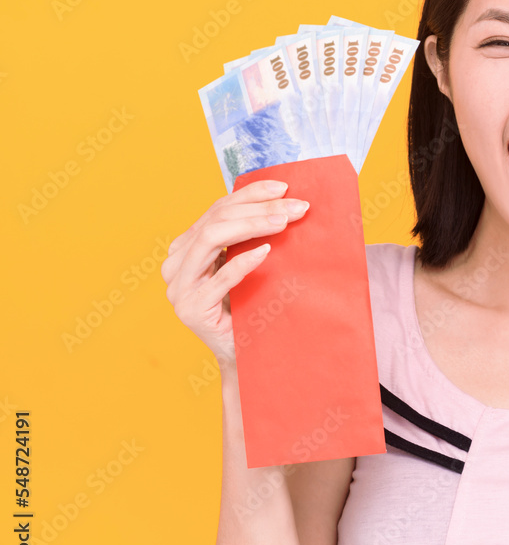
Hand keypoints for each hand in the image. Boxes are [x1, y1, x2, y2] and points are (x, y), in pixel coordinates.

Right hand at [160, 180, 309, 365]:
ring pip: (211, 238)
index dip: (250, 194)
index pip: (218, 209)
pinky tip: (266, 252)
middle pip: (217, 220)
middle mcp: (175, 263)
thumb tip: (281, 198)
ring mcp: (179, 287)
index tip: (284, 188)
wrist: (246, 356)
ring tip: (284, 222)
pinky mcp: (191, 309)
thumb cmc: (251, 306)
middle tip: (297, 207)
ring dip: (252, 225)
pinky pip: (219, 279)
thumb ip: (248, 236)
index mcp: (186, 247)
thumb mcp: (247, 264)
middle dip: (259, 208)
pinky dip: (243, 262)